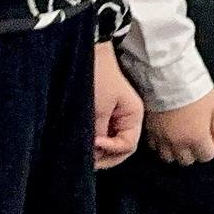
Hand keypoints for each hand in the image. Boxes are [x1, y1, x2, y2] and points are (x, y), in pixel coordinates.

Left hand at [92, 44, 143, 169]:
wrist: (87, 55)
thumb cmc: (97, 78)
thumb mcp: (99, 108)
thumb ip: (100, 133)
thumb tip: (94, 154)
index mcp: (134, 116)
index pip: (128, 146)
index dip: (111, 149)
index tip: (92, 142)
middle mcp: (127, 120)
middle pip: (121, 150)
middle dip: (104, 156)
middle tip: (84, 158)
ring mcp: (115, 119)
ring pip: (111, 145)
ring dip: (97, 151)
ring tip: (80, 151)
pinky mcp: (102, 116)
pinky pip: (102, 136)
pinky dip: (92, 143)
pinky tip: (81, 143)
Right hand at [144, 89, 213, 164]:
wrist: (170, 80)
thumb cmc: (198, 92)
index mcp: (197, 138)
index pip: (206, 156)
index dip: (211, 148)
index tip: (211, 138)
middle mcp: (178, 143)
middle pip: (187, 160)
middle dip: (195, 152)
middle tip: (198, 138)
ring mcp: (162, 139)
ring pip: (169, 158)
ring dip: (177, 152)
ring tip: (182, 139)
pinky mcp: (150, 132)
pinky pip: (155, 148)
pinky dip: (162, 146)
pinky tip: (168, 136)